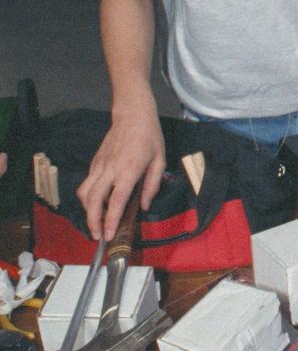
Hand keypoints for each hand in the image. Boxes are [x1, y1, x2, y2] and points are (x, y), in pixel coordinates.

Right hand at [77, 106, 165, 240]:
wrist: (132, 114)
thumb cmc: (150, 137)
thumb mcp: (159, 161)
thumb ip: (152, 186)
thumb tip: (144, 206)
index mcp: (128, 170)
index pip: (115, 201)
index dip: (110, 220)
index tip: (108, 235)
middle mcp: (110, 169)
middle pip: (93, 200)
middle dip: (92, 221)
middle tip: (98, 236)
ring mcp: (99, 165)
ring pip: (84, 192)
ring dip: (87, 211)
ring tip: (96, 222)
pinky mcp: (94, 162)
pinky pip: (87, 183)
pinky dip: (89, 197)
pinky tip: (99, 203)